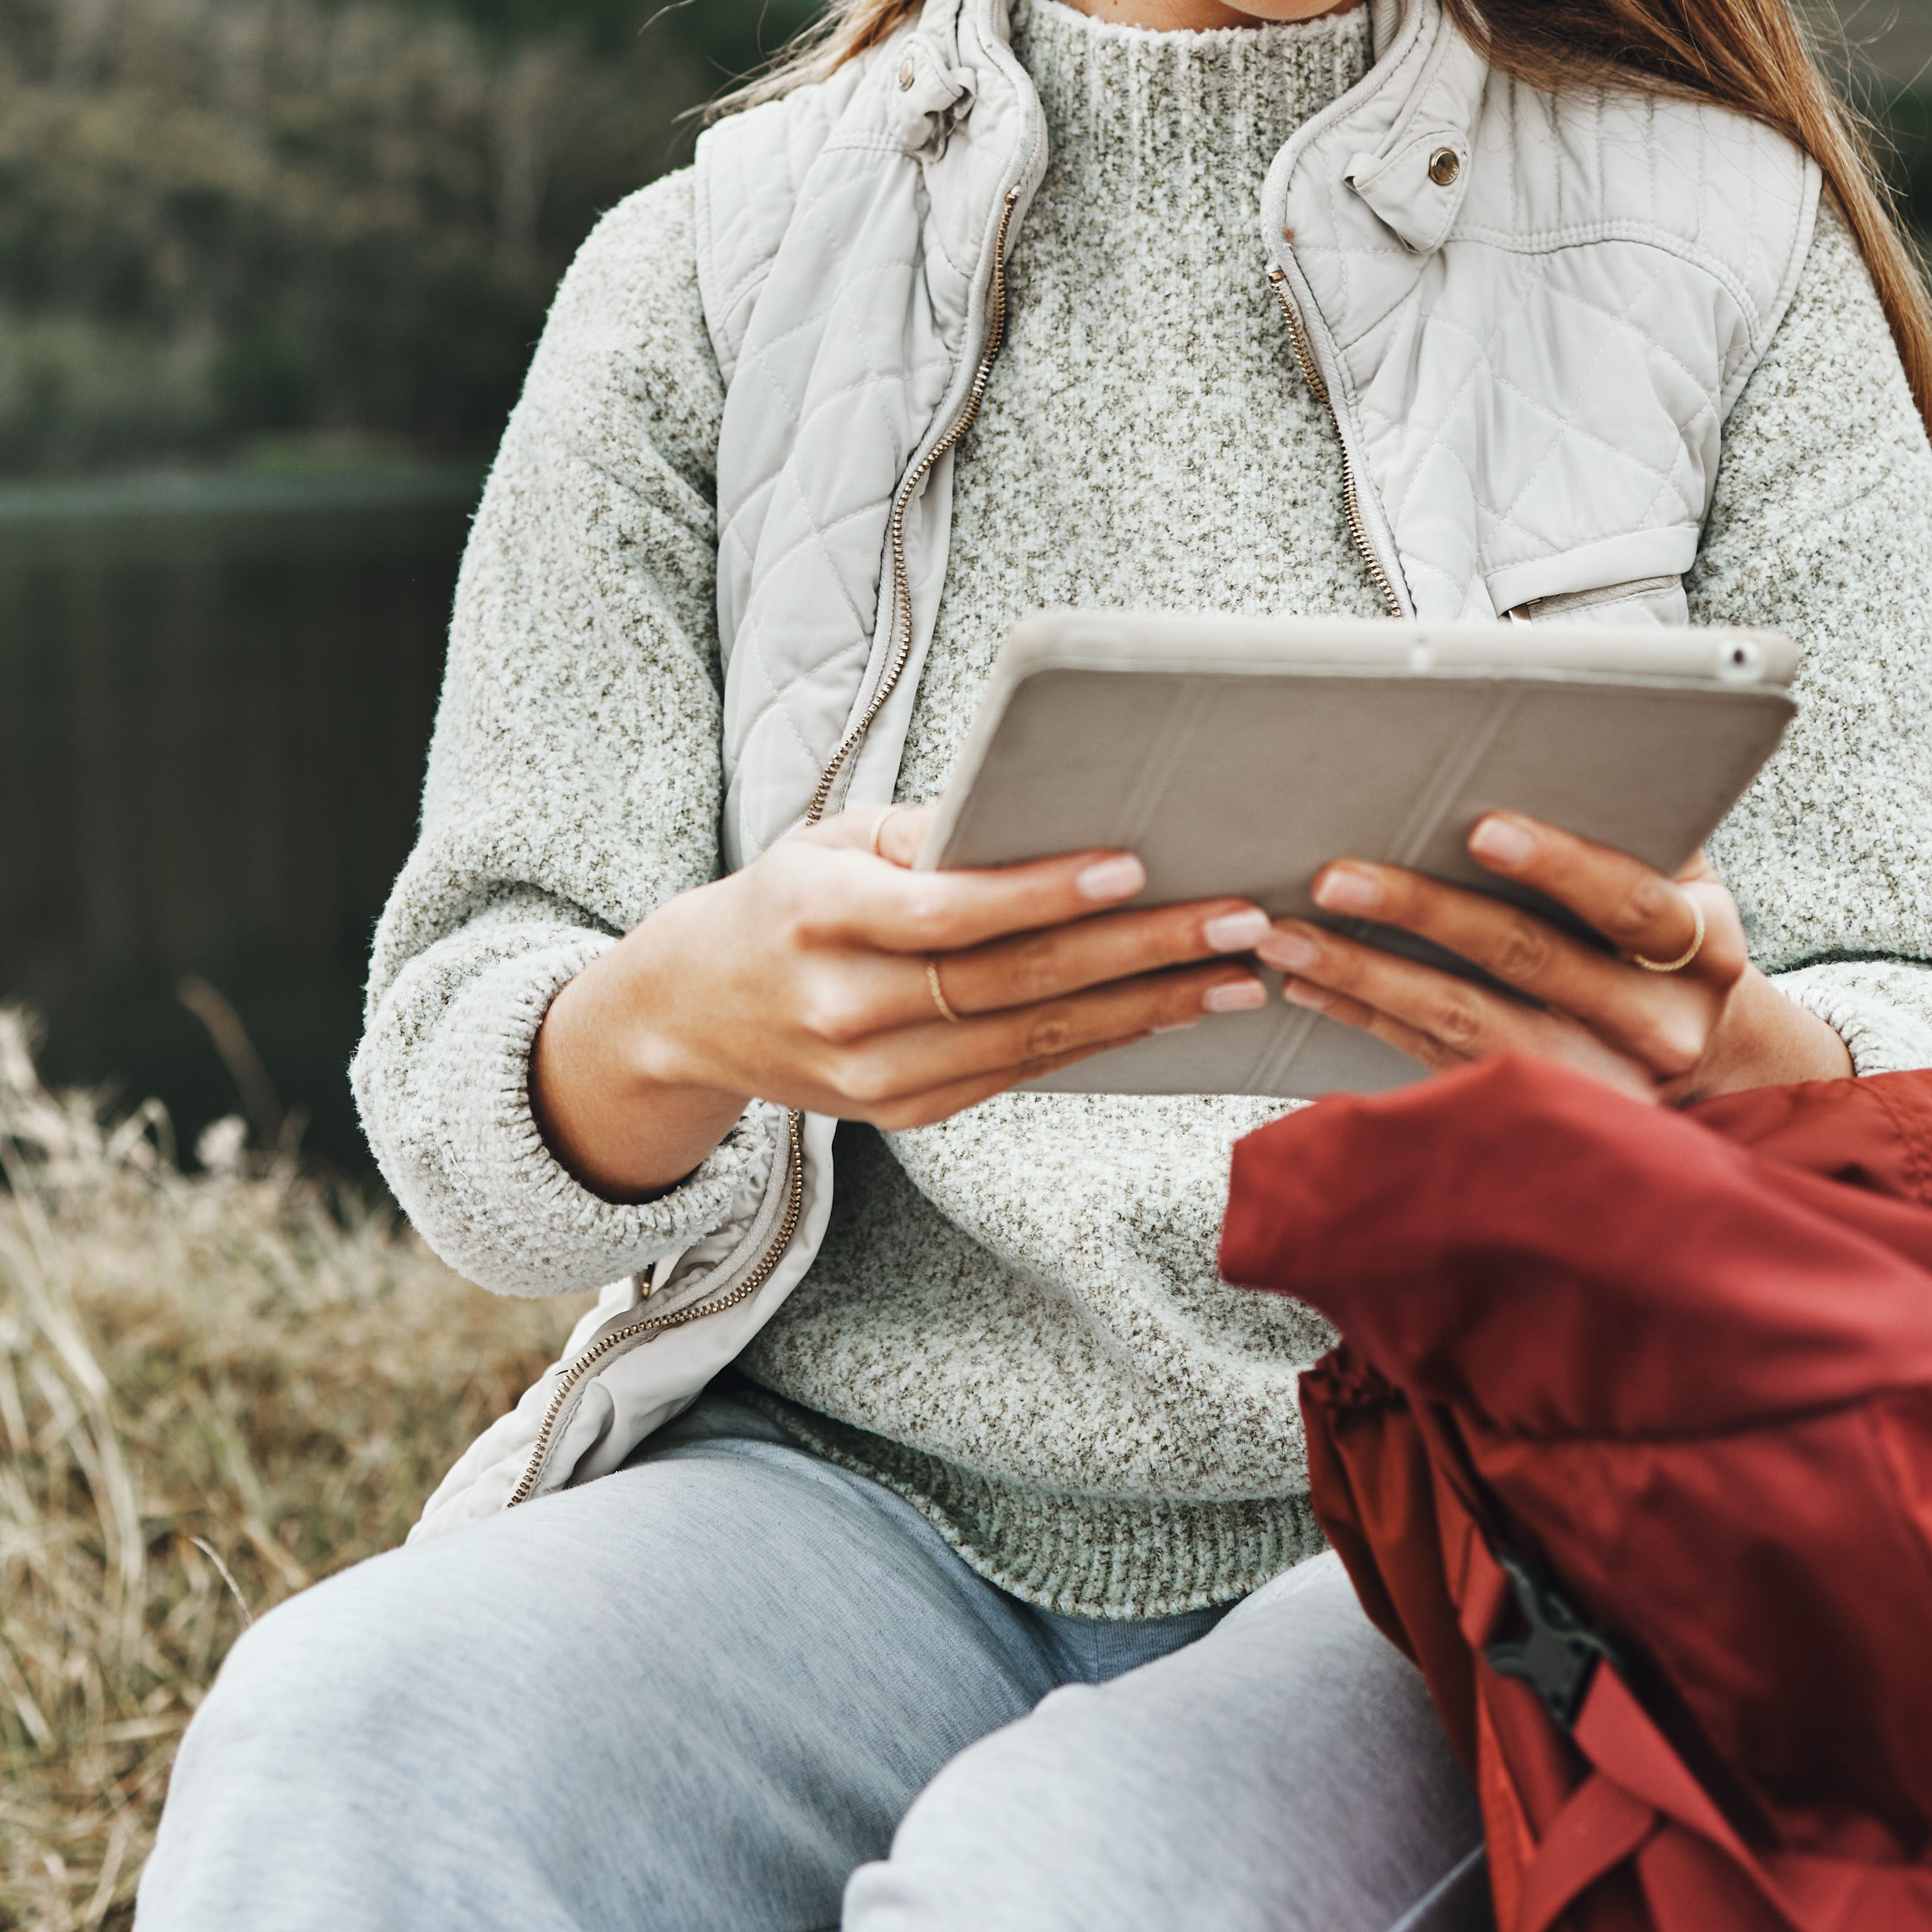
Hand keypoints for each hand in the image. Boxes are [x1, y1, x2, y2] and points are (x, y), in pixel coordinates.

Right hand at [533, 808, 1277, 1195]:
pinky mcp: (902, 1114)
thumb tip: (1051, 817)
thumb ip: (928, 831)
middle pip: (1014, 982)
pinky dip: (1098, 1043)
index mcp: (822, 916)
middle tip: (1238, 921)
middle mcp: (847, 1006)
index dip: (1044, 894)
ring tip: (1235, 976)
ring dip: (1147, 1009)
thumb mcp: (831, 838)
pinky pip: (1018, 1074)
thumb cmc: (783, 901)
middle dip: (1140, 951)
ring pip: (1033, 1041)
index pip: (951, 911)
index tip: (1132, 866)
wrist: (693, 1013)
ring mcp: (875, 1075)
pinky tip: (1166, 1013)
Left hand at [1270, 811, 1845, 1105]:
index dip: (1560, 865)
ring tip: (1285, 934)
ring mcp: (1603, 1084)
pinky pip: (1440, 1065)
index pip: (1632, 903)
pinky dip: (1368, 1018)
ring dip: (1368, 974)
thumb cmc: (1666, 931)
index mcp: (1706, 948)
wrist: (1709, 1060)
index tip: (1481, 827)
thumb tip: (1533, 692)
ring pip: (1470, 1026)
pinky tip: (1310, 983)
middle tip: (1332, 874)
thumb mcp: (1675, 868)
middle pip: (1531, 961)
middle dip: (1422, 913)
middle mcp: (1662, 1026)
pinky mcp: (1542, 1115)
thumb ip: (1628, 808)